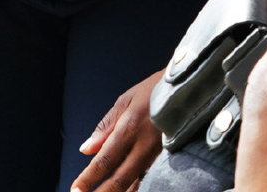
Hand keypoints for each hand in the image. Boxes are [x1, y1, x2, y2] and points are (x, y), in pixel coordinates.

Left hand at [69, 69, 163, 191]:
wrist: (191, 85)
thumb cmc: (154, 89)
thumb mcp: (126, 100)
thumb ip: (105, 126)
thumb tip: (86, 149)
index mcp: (131, 127)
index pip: (105, 160)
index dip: (88, 178)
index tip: (76, 190)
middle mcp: (145, 144)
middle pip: (120, 179)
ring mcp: (160, 152)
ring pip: (136, 183)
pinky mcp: (169, 155)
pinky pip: (150, 178)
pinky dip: (137, 187)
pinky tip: (128, 190)